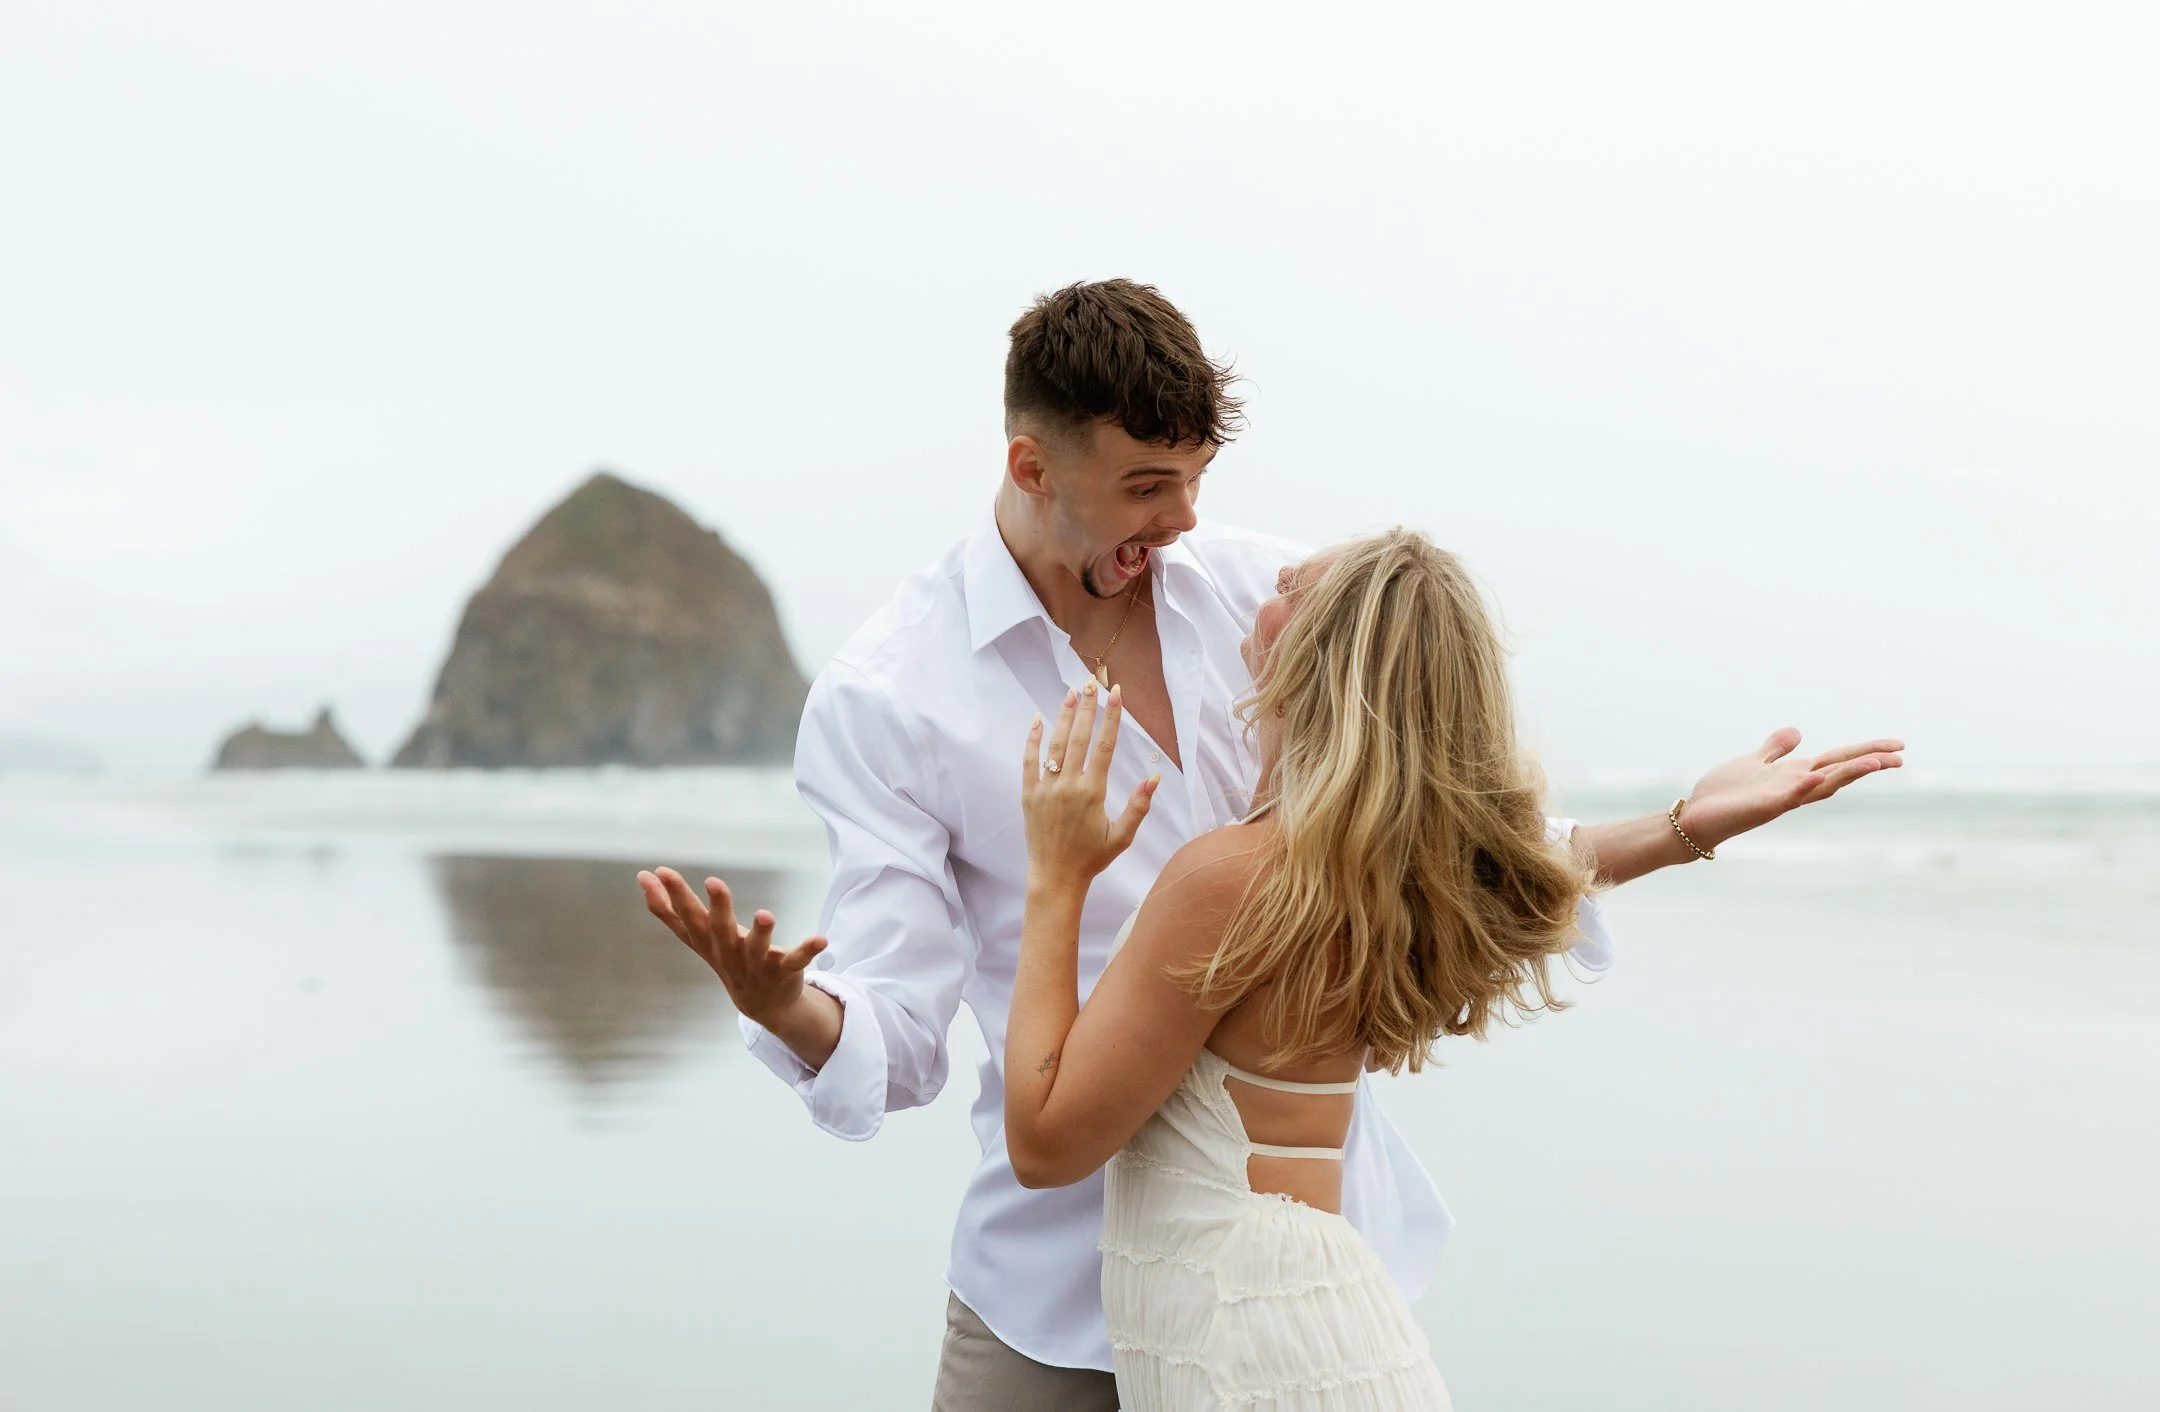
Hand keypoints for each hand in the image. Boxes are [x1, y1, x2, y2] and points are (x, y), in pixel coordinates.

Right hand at [636, 866, 827, 1025]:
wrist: (763, 1005)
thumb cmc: (726, 959)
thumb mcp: (696, 936)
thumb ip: (668, 910)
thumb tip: (642, 877)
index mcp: (708, 941)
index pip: (687, 917)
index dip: (672, 896)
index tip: (658, 872)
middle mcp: (729, 952)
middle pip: (720, 930)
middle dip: (717, 907)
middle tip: (713, 881)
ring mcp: (756, 964)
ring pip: (757, 948)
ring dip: (760, 932)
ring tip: (764, 914)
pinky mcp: (784, 971)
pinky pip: (796, 961)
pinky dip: (808, 950)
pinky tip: (822, 940)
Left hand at [1022, 682, 1159, 886]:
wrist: (1055, 877)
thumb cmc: (1092, 858)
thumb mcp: (1121, 836)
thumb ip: (1138, 806)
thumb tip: (1155, 777)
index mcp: (1092, 792)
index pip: (1104, 746)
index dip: (1111, 718)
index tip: (1115, 695)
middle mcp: (1068, 785)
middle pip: (1079, 737)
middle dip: (1087, 707)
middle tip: (1092, 682)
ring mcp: (1046, 789)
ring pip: (1055, 744)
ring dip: (1063, 716)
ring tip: (1070, 692)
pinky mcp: (1029, 795)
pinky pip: (1029, 762)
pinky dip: (1033, 740)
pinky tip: (1037, 720)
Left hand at [1675, 728, 1904, 850]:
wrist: (1695, 820)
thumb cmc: (1723, 795)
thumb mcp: (1752, 763)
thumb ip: (1774, 750)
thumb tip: (1797, 732)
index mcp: (1793, 775)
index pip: (1836, 761)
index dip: (1864, 751)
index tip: (1895, 745)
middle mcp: (1793, 787)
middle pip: (1838, 772)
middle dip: (1868, 763)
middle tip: (1901, 756)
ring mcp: (1780, 799)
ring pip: (1821, 786)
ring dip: (1847, 774)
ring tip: (1875, 762)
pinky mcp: (1762, 807)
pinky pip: (1786, 797)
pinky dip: (1801, 787)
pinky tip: (1815, 776)